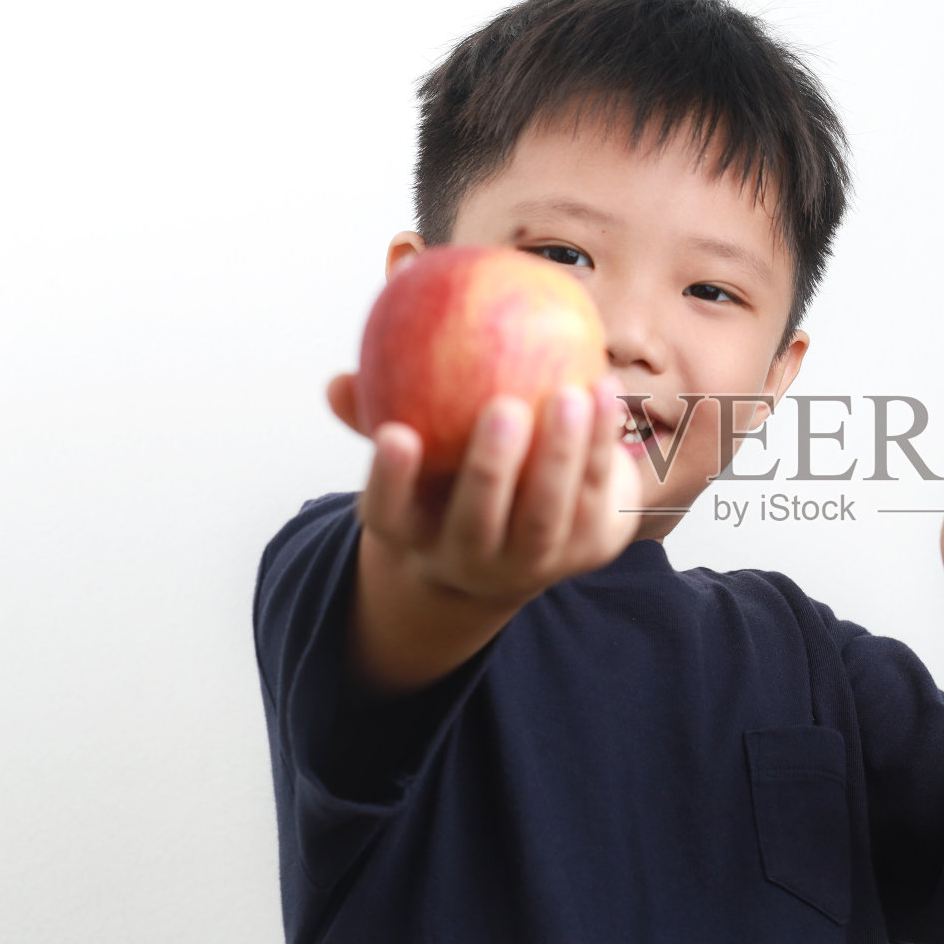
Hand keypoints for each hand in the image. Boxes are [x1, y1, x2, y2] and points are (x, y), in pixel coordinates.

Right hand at [326, 372, 642, 608]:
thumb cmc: (453, 479)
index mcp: (417, 535)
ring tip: (571, 394)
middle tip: (504, 408)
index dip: (390, 480)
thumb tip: (339, 382)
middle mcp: (473, 559)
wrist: (528, 542)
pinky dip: (602, 443)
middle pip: (479, 523)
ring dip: (560, 455)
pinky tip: (604, 391)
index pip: (389, 516)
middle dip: (491, 469)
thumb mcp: (417, 456)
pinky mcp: (589, 546)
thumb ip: (380, 412)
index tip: (396, 433)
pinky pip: (595, 492)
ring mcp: (534, 561)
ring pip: (546, 516)